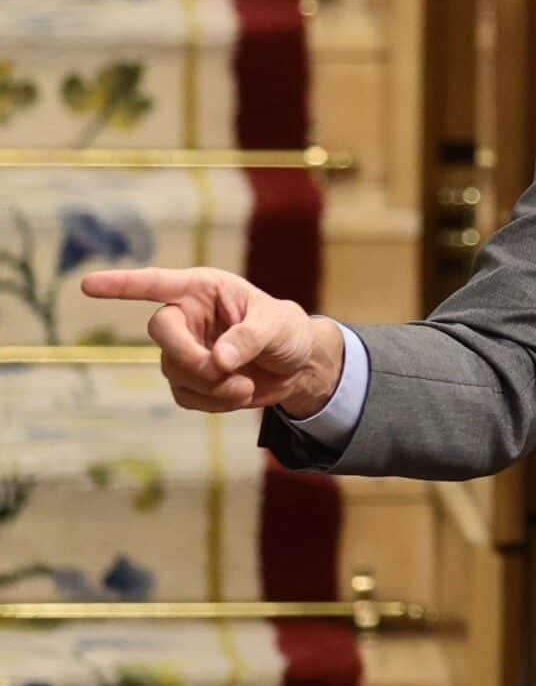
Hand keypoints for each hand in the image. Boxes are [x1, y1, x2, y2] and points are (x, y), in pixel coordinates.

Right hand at [80, 266, 342, 416]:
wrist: (298, 366)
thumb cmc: (287, 331)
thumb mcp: (279, 325)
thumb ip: (250, 337)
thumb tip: (220, 359)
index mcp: (203, 290)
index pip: (156, 283)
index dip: (121, 285)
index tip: (88, 285)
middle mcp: (187, 317)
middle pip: (161, 332)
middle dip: (188, 355)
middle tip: (221, 369)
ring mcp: (184, 350)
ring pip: (174, 370)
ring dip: (209, 384)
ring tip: (245, 386)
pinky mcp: (190, 381)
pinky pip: (186, 395)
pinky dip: (212, 402)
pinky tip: (240, 395)